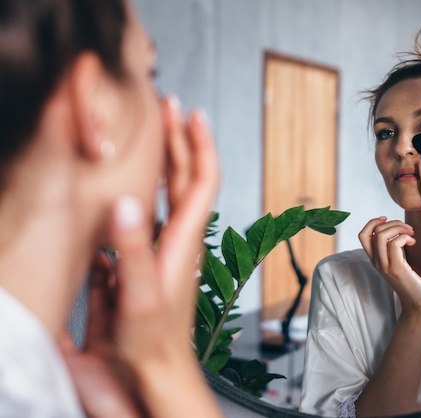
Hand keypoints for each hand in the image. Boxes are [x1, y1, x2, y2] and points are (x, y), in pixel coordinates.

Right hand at [63, 96, 221, 417]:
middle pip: (185, 179)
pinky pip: (150, 218)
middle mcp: (179, 240)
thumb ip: (134, 250)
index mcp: (183, 242)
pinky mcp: (149, 262)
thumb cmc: (153, 345)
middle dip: (180, 140)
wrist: (156, 375)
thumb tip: (128, 202)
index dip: (199, 144)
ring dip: (165, 161)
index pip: (201, 181)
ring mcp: (165, 250)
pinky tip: (130, 189)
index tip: (191, 112)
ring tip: (152, 136)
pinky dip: (144, 194)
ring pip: (169, 196)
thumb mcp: (141, 296)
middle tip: (168, 107)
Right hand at [359, 217, 420, 312]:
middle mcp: (377, 263)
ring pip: (381, 235)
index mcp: (376, 259)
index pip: (362, 235)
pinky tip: (413, 243)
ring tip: (411, 234)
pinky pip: (395, 243)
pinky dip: (405, 237)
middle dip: (392, 223)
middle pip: (373, 232)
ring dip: (399, 228)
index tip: (388, 220)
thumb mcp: (402, 260)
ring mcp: (385, 266)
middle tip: (408, 229)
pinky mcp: (396, 269)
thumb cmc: (416, 281)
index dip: (373, 222)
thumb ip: (396, 247)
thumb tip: (399, 227)